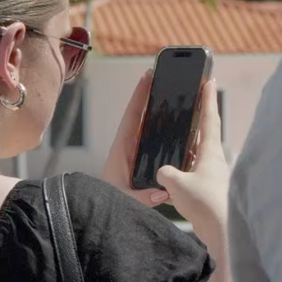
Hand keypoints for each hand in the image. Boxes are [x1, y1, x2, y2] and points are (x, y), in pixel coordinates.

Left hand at [102, 69, 170, 206]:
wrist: (102, 207)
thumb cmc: (110, 200)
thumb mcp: (125, 199)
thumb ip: (142, 197)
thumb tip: (161, 191)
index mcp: (121, 149)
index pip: (131, 117)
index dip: (139, 97)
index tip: (147, 77)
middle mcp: (128, 145)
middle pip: (141, 114)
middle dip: (150, 94)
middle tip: (162, 74)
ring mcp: (135, 150)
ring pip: (148, 124)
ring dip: (158, 107)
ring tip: (173, 89)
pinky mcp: (142, 157)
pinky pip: (154, 137)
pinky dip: (163, 125)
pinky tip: (179, 118)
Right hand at [154, 78, 229, 235]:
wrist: (223, 231)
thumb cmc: (206, 203)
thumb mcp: (177, 183)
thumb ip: (166, 172)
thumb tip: (162, 172)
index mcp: (210, 153)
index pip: (209, 119)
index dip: (208, 98)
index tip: (209, 80)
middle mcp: (214, 161)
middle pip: (205, 134)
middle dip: (198, 120)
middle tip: (191, 105)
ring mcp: (212, 176)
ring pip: (197, 155)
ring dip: (187, 148)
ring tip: (175, 141)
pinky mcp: (208, 191)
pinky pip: (192, 174)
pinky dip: (182, 170)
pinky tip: (170, 177)